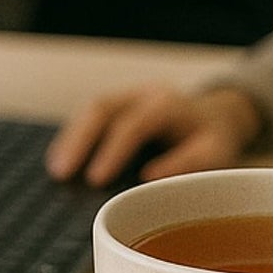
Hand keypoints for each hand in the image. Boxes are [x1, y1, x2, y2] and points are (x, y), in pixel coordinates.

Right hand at [46, 83, 265, 186]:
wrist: (215, 115)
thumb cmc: (213, 138)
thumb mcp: (215, 152)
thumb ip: (187, 162)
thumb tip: (150, 179)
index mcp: (169, 104)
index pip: (135, 123)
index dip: (113, 150)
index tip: (95, 179)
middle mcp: (144, 94)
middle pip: (103, 108)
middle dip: (79, 140)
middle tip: (62, 173)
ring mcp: (127, 96)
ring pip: (91, 110)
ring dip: (70, 139)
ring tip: (56, 170)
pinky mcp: (116, 106)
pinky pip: (89, 117)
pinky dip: (73, 138)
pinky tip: (61, 161)